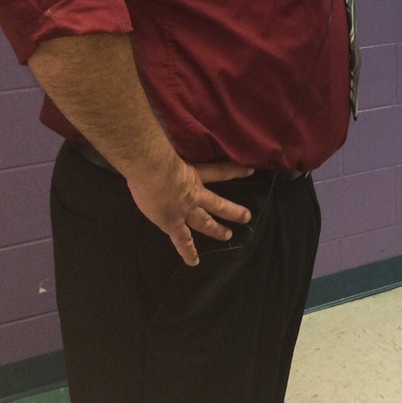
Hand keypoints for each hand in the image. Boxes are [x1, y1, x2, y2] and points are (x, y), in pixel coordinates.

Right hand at [126, 157, 254, 265]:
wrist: (151, 169)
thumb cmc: (157, 154)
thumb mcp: (170, 149)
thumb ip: (172, 149)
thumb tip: (168, 140)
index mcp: (193, 174)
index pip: (219, 171)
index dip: (235, 171)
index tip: (250, 171)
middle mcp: (194, 194)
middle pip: (218, 203)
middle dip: (232, 211)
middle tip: (246, 216)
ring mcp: (185, 210)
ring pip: (205, 222)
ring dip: (217, 230)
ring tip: (229, 236)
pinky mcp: (172, 223)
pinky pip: (182, 241)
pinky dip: (188, 252)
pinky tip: (194, 262)